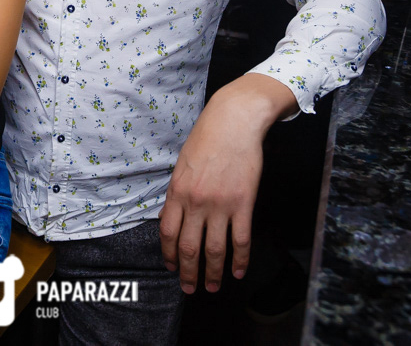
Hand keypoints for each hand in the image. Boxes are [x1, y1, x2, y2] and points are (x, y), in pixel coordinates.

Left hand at [159, 76, 289, 292]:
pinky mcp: (243, 203)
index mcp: (177, 191)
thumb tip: (175, 218)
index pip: (167, 233)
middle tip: (189, 288)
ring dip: (212, 273)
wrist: (234, 122)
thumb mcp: (183, 165)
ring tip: (211, 287)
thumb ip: (179, 193)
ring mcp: (220, 204)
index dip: (168, 255)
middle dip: (188, 273)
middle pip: (188, 247)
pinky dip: (239, 259)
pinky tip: (238, 271)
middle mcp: (196, 202)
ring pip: (214, 249)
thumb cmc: (207, 139)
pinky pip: (240, 239)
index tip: (171, 267)